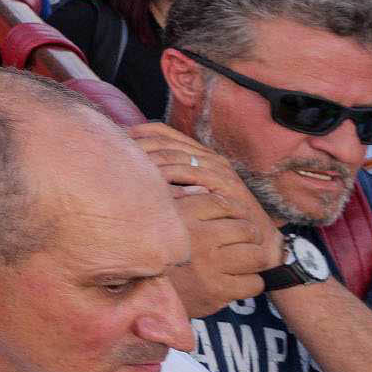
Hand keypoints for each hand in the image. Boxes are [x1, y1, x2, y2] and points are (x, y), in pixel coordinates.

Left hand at [130, 121, 283, 258]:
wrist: (257, 240)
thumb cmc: (218, 219)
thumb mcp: (191, 193)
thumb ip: (170, 178)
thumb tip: (132, 169)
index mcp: (201, 153)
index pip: (164, 132)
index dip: (139, 133)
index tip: (115, 138)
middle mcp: (210, 157)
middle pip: (166, 142)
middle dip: (139, 145)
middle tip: (114, 151)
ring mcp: (220, 170)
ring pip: (176, 156)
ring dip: (151, 159)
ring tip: (127, 165)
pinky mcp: (227, 186)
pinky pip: (193, 174)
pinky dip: (171, 174)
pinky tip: (153, 180)